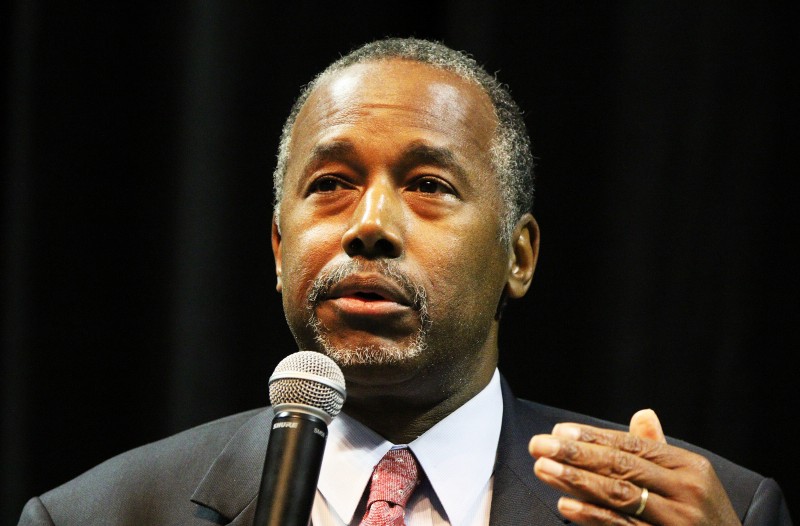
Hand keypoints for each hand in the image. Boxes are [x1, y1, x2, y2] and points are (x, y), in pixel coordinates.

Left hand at [528, 409, 739, 524]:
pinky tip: (565, 504)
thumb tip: (642, 414)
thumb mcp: (691, 482)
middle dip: (575, 453)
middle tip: (538, 445)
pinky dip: (591, 516)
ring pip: (618, 495)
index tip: (559, 430)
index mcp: (689, 468)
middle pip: (621, 466)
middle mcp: (686, 492)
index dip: (594, 436)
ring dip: (575, 480)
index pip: (633, 446)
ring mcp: (676, 522)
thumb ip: (660, 450)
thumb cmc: (704, 519)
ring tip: (543, 468)